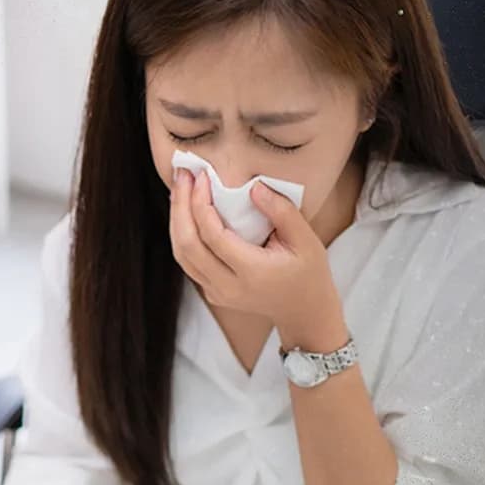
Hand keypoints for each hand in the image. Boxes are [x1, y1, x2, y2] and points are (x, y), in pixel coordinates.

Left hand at [169, 169, 346, 349]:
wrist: (303, 309)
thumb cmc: (308, 271)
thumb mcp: (306, 240)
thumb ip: (281, 211)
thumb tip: (253, 187)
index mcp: (252, 272)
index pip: (213, 236)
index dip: (201, 203)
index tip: (201, 177)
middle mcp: (228, 286)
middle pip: (187, 245)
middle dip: (180, 206)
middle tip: (182, 174)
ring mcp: (217, 292)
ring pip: (181, 255)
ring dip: (176, 219)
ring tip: (179, 188)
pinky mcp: (211, 292)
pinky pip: (188, 261)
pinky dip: (182, 234)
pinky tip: (185, 210)